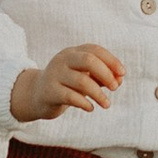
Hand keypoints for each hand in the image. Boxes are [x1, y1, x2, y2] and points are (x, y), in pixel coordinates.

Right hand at [9, 43, 123, 124]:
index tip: (123, 74)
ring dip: (98, 94)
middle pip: (88, 60)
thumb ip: (101, 77)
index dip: (111, 60)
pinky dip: (84, 103)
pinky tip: (90, 108)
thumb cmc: (66, 85)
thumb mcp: (83, 78)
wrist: (35, 96)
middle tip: (115, 88)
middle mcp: (62, 60)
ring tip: (107, 104)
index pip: (94, 50)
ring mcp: (54, 75)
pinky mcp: (49, 91)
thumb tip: (119, 80)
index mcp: (72, 53)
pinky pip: (70, 97)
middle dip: (106, 74)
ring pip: (81, 81)